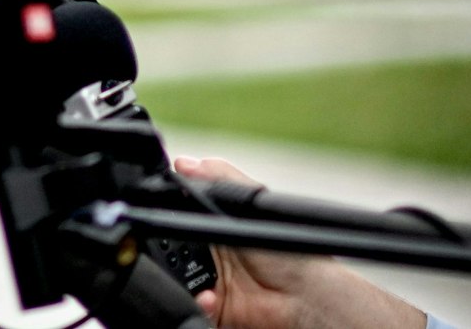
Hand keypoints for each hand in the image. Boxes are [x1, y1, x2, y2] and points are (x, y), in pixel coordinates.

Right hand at [174, 157, 423, 328]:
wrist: (307, 297)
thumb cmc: (291, 252)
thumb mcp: (252, 205)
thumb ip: (220, 179)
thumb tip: (185, 162)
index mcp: (213, 224)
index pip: (179, 215)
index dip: (169, 216)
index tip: (163, 214)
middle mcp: (208, 253)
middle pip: (171, 247)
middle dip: (169, 251)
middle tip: (178, 250)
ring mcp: (209, 281)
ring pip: (176, 278)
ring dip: (182, 280)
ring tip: (201, 279)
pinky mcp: (212, 307)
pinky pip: (191, 304)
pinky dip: (198, 302)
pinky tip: (211, 297)